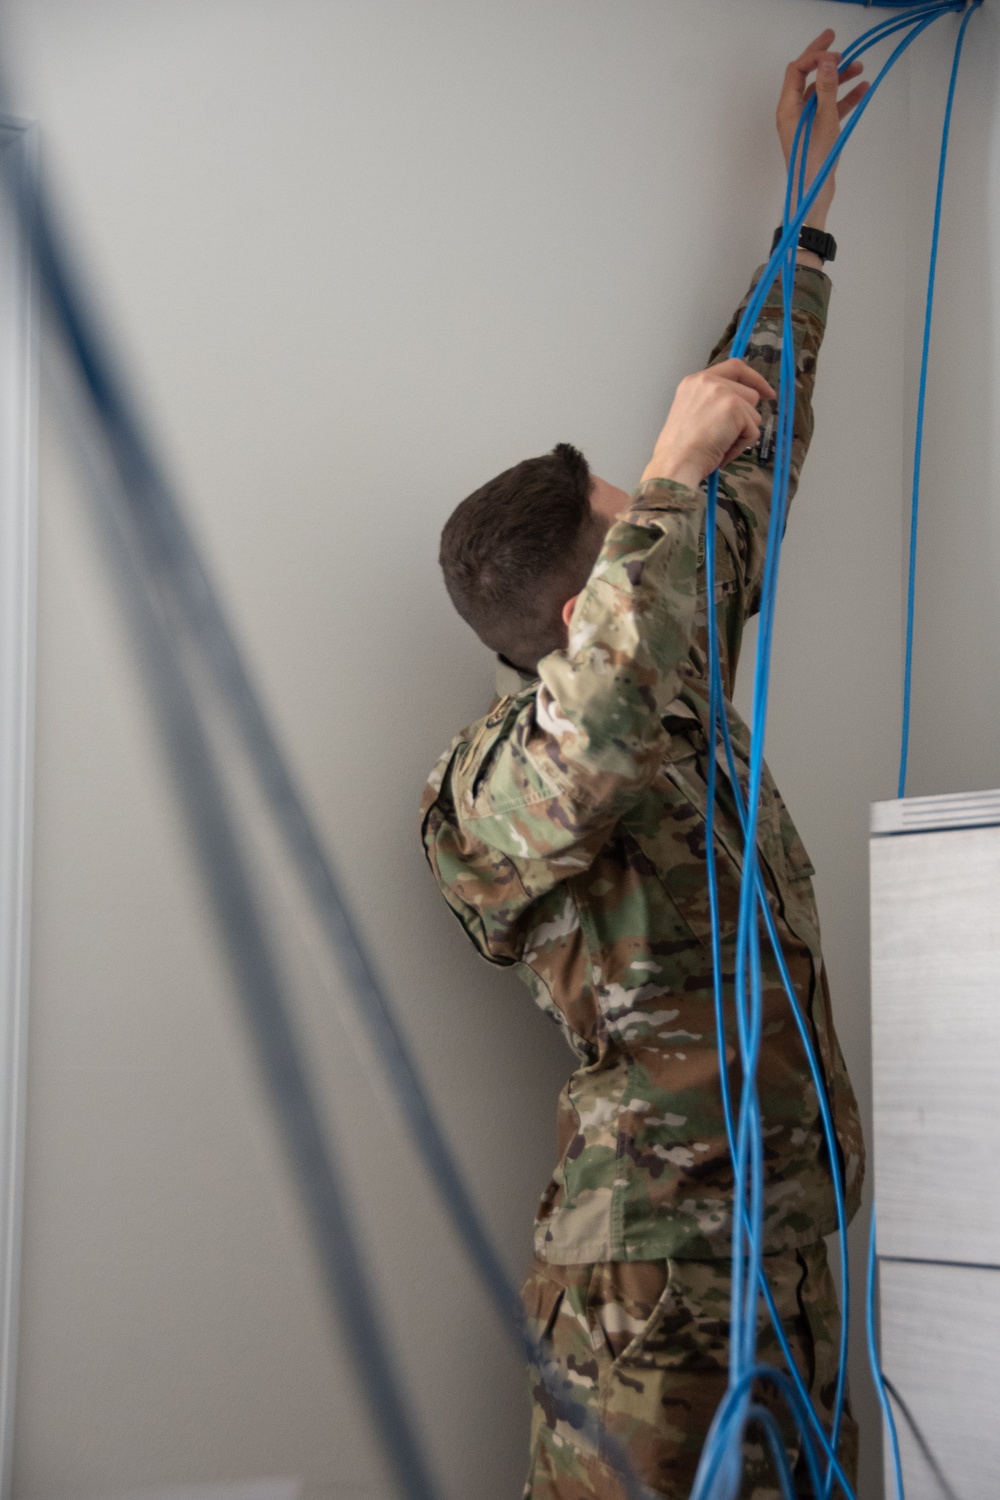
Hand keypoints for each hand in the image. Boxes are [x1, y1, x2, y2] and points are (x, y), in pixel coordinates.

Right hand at [641, 360, 775, 489]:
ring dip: (742, 433)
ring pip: (754, 413)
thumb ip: (713, 402)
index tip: (766, 392)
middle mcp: (708, 381)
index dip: (754, 378)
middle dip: (746, 418)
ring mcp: (722, 392)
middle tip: (727, 437)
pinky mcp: (734, 407)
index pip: (734, 367)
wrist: (676, 462)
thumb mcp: (692, 413)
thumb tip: (744, 407)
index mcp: (694, 381)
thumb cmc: (680, 450)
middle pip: (750, 393)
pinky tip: (722, 450)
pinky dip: (742, 445)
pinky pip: (753, 430)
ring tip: (720, 444)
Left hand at [777, 30, 868, 232]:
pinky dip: (844, 99)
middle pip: (807, 77)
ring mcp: (804, 122)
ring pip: (821, 92)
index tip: (835, 51)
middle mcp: (793, 113)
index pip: (797, 70)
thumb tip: (827, 60)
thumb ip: (826, 89)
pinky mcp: (816, 132)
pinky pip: (830, 109)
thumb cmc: (815, 160)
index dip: (815, 56)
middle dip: (823, 59)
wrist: (812, 193)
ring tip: (859, 67)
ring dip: (839, 78)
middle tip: (837, 39)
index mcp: (788, 108)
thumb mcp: (824, 120)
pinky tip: (862, 90)